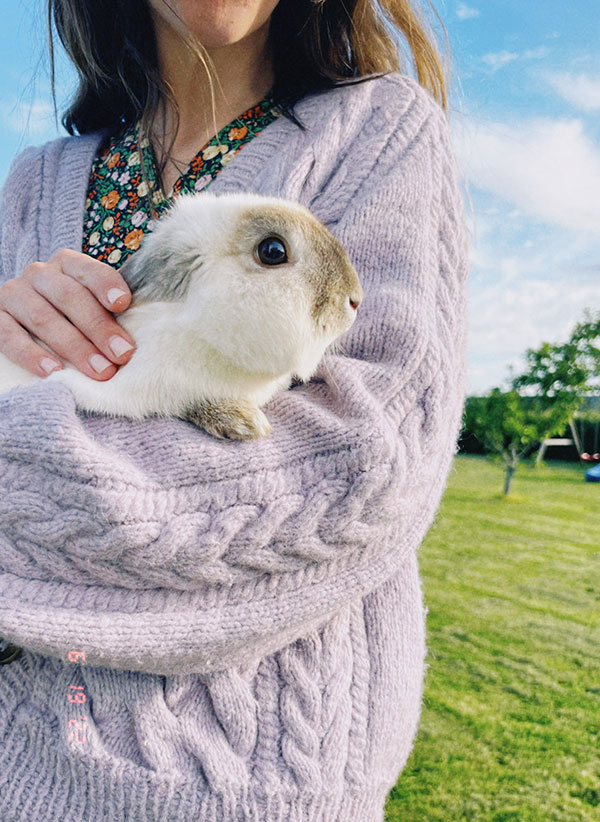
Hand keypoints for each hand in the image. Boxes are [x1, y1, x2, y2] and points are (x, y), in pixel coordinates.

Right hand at [0, 249, 135, 379]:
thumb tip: (132, 341)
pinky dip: (32, 355)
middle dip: (98, 327)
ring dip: (74, 347)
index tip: (123, 304)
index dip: (105, 285)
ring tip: (99, 371)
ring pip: (43, 318)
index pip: (88, 270)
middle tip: (121, 355)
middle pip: (69, 297)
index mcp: (68, 264)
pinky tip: (53, 372)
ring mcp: (14, 295)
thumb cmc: (72, 315)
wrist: (24, 317)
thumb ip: (108, 311)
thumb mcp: (90, 303)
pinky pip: (10, 336)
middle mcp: (40, 274)